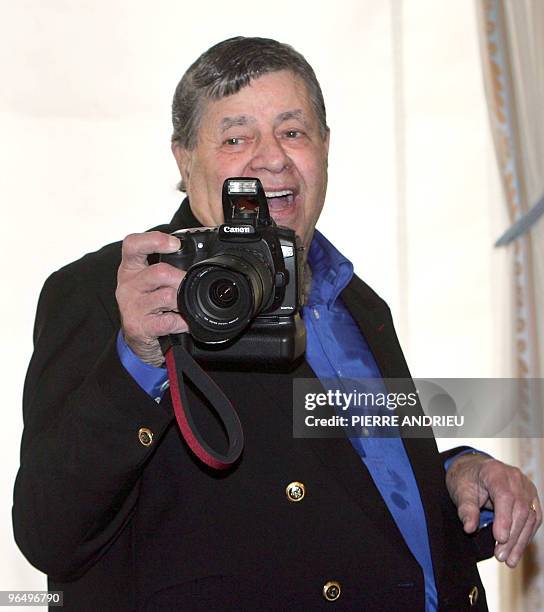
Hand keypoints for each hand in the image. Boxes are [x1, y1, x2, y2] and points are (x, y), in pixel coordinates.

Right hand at [116, 231, 187, 365]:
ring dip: (184, 301)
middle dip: (182, 279)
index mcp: (131, 268)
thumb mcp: (150, 281)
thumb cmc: (147, 304)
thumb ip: (167, 267)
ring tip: (187, 306)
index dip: (155, 240)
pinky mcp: (140, 326)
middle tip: (190, 285)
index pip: (133, 245)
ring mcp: (132, 306)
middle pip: (159, 272)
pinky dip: (183, 322)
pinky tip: (184, 323)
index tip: (175, 243)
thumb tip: (201, 258)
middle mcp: (128, 285)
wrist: (137, 338)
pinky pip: (169, 321)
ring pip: (166, 296)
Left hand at [445, 452, 541, 566]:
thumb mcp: (460, 491)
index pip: (505, 496)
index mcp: (495, 472)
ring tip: (509, 560)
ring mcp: (526, 487)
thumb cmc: (466, 479)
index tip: (499, 539)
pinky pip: (533, 519)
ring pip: (529, 517)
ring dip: (520, 541)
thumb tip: (469, 528)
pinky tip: (516, 551)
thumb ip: (466, 509)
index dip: (504, 519)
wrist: (474, 469)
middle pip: (520, 509)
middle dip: (512, 536)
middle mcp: (515, 478)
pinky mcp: (531, 498)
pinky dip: (525, 536)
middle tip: (500, 556)